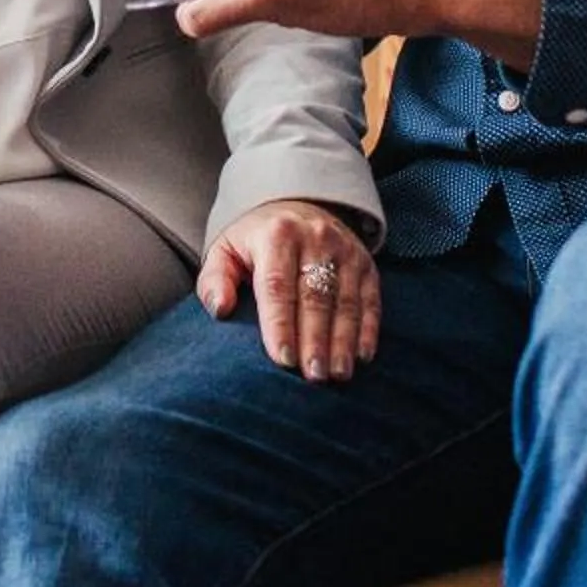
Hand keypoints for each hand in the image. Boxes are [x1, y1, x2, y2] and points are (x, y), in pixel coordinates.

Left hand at [200, 200, 378, 381]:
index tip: (282, 360)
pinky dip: (368, 329)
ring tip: (337, 374)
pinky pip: (370, 299)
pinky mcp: (365, 262)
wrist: (295, 210)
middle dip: (315, 340)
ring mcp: (345, 249)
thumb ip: (216, 280)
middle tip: (313, 376)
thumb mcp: (225, 251)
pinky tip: (361, 356)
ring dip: (343, 341)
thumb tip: (220, 308)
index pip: (278, 286)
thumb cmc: (255, 243)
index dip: (281, 324)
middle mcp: (315, 237)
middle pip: (315, 296)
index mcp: (276, 234)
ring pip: (345, 301)